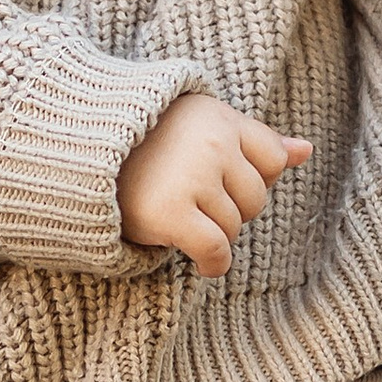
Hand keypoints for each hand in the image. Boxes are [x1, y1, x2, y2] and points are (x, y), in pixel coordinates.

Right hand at [117, 94, 311, 276]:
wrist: (75, 158)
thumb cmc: (144, 146)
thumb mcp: (202, 127)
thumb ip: (254, 140)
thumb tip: (306, 150)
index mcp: (219, 117)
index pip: (273, 159)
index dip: (250, 178)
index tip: (217, 182)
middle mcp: (210, 143)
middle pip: (255, 198)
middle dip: (231, 209)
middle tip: (192, 203)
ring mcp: (191, 178)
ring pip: (234, 227)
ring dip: (215, 235)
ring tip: (182, 221)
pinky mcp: (170, 212)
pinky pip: (216, 250)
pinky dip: (213, 263)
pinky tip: (202, 263)